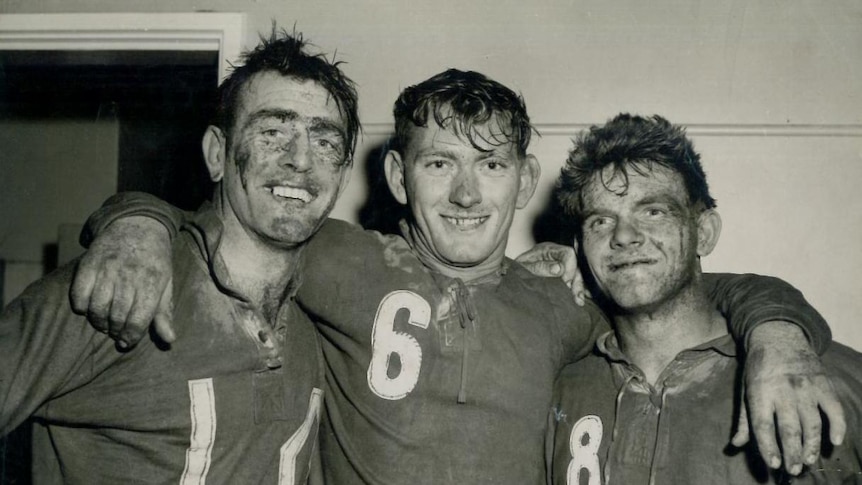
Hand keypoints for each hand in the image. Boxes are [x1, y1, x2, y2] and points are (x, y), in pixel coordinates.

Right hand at [70, 216, 175, 347]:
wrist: (138, 225)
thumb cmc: (155, 261)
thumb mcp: (166, 284)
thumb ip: (164, 313)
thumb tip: (169, 339)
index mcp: (152, 282)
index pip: (138, 320)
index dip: (131, 337)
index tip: (127, 341)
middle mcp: (129, 275)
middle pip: (116, 317)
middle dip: (115, 331)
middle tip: (116, 332)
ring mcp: (107, 268)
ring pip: (96, 307)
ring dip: (98, 322)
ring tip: (104, 323)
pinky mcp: (89, 262)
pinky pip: (78, 293)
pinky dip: (81, 306)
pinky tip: (89, 308)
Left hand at [515, 242, 589, 304]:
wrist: (507, 278)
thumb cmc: (514, 271)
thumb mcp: (524, 269)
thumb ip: (540, 267)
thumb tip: (559, 269)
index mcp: (547, 249)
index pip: (567, 253)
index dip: (569, 267)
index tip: (565, 281)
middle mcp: (555, 256)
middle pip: (574, 264)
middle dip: (576, 280)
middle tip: (575, 296)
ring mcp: (559, 266)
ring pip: (576, 274)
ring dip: (578, 287)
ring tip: (578, 301)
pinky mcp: (560, 276)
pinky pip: (573, 282)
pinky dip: (577, 290)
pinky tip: (579, 300)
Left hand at [732, 321, 845, 474]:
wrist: (778, 336)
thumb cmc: (758, 368)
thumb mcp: (745, 389)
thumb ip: (743, 419)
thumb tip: (735, 444)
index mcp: (760, 392)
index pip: (763, 425)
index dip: (768, 447)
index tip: (774, 464)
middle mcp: (783, 390)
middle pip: (789, 428)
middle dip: (792, 453)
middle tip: (793, 470)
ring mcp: (805, 387)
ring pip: (812, 423)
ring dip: (812, 445)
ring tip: (808, 461)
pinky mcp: (823, 384)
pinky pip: (834, 409)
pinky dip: (838, 426)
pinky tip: (835, 441)